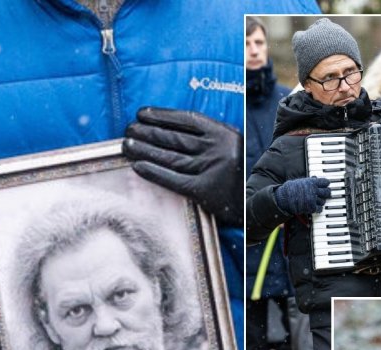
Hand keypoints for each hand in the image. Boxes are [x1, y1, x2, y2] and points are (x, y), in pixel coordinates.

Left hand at [123, 107, 242, 226]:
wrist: (252, 204)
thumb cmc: (235, 172)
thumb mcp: (229, 145)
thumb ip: (206, 135)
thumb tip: (165, 125)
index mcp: (224, 134)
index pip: (187, 119)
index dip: (161, 115)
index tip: (141, 114)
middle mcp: (218, 150)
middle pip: (175, 138)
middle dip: (147, 132)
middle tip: (128, 131)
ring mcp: (212, 170)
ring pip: (171, 157)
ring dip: (145, 150)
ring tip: (127, 146)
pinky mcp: (205, 191)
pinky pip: (174, 180)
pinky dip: (154, 172)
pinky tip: (139, 166)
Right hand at [273, 177, 332, 214]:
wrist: (285, 198)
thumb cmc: (291, 189)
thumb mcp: (301, 181)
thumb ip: (310, 181)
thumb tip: (315, 179)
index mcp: (312, 182)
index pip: (325, 182)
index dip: (326, 184)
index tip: (326, 185)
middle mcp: (314, 190)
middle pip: (327, 192)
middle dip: (326, 193)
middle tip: (325, 193)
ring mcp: (313, 199)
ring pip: (323, 201)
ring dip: (321, 201)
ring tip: (317, 200)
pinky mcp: (312, 207)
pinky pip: (320, 208)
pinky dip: (318, 208)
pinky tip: (316, 207)